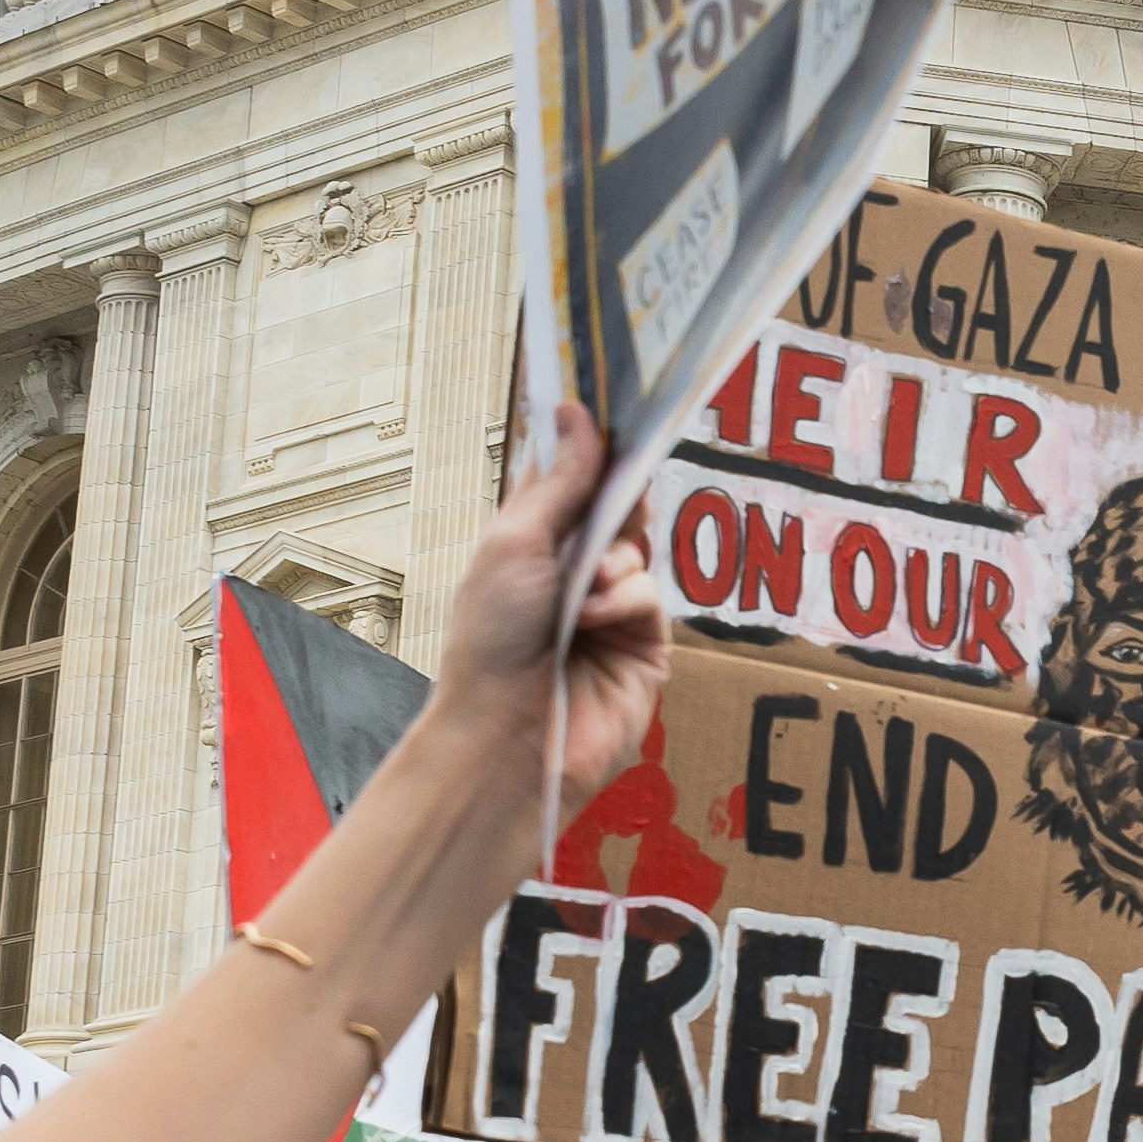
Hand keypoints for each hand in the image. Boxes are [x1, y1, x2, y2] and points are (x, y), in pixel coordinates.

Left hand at [429, 406, 672, 799]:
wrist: (505, 731)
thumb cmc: (490, 640)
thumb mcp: (516, 543)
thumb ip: (560, 482)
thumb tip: (578, 412)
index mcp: (531, 542)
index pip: (569, 479)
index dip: (588, 447)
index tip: (609, 411)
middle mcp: (571, 571)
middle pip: (615, 508)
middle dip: (617, 498)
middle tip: (617, 490)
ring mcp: (610, 608)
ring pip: (637, 550)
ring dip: (614, 561)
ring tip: (584, 596)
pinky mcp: (643, 645)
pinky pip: (652, 595)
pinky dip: (627, 600)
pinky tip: (597, 622)